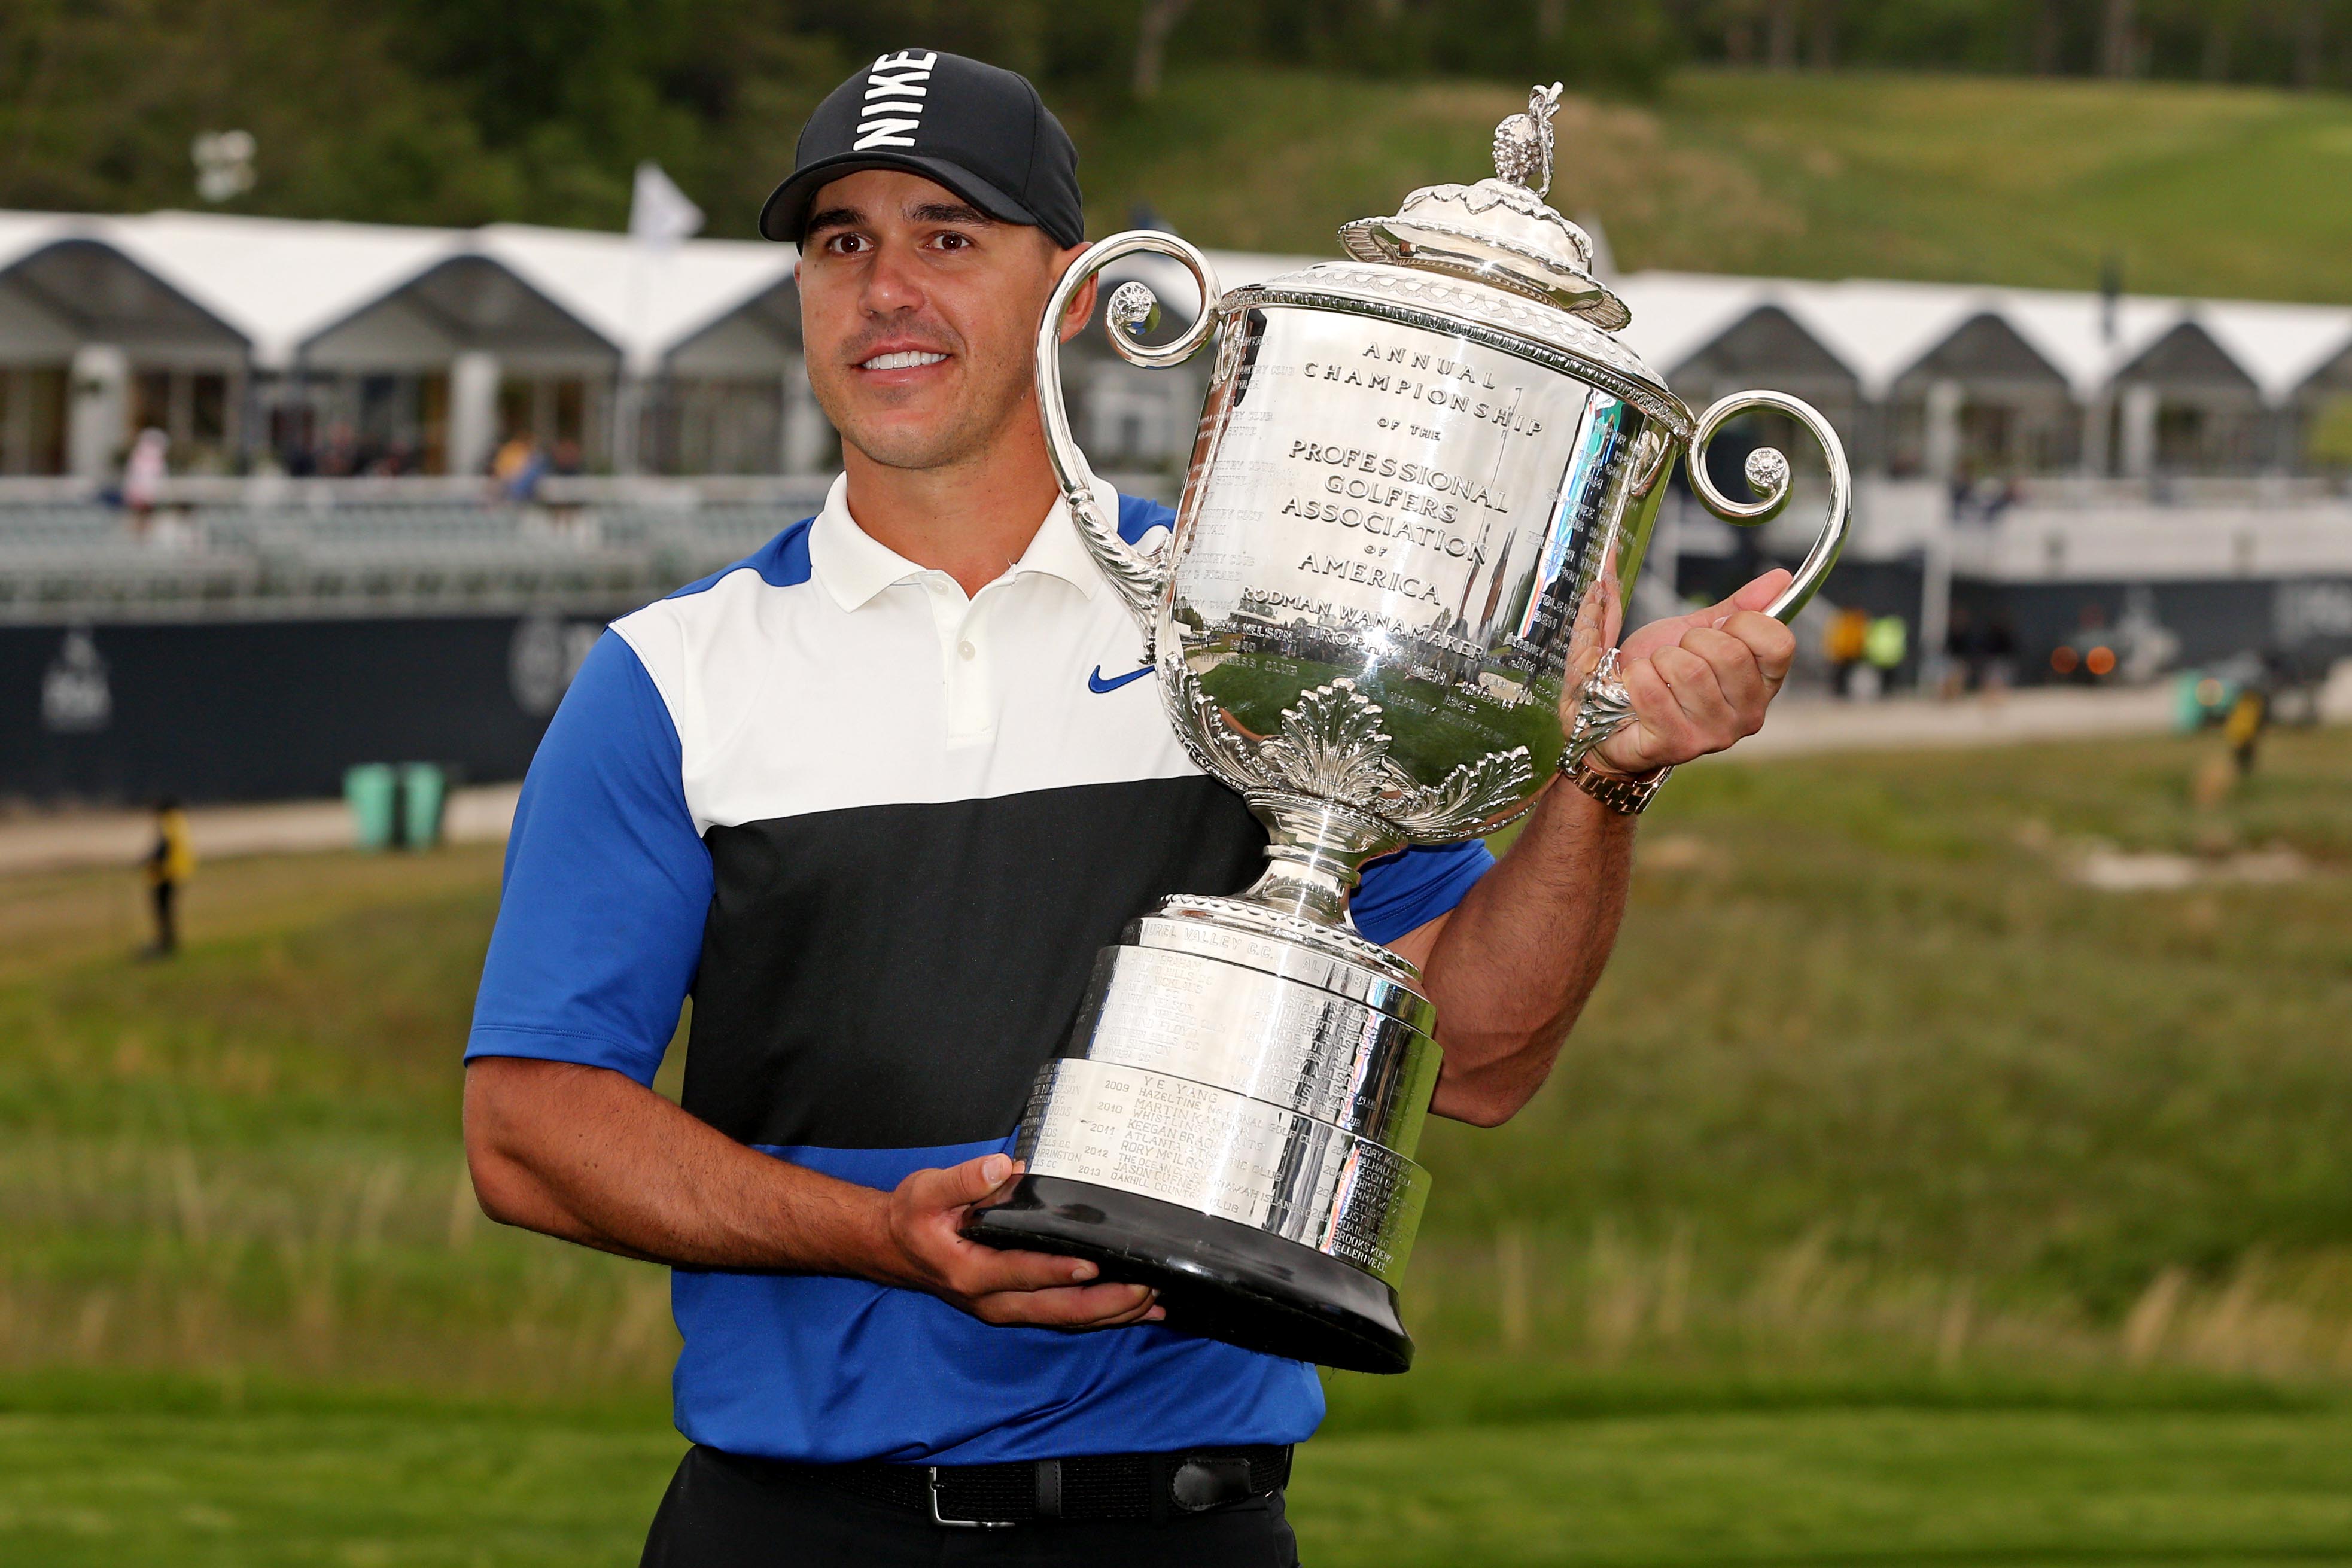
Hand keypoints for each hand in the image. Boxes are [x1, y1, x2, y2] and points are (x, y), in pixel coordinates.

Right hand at [875, 1153, 1162, 1329]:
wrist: (892, 1250)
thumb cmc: (913, 1219)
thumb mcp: (927, 1191)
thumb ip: (965, 1180)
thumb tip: (1002, 1166)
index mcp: (971, 1272)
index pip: (1022, 1271)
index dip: (1058, 1270)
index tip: (1094, 1265)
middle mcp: (991, 1299)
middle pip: (1055, 1309)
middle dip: (1103, 1303)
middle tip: (1145, 1290)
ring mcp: (1005, 1308)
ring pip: (1063, 1319)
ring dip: (1109, 1315)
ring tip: (1153, 1305)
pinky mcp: (1015, 1307)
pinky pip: (1061, 1316)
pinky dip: (1097, 1316)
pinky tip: (1130, 1311)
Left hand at [1592, 569, 1796, 776]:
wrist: (1611, 712)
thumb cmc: (1661, 673)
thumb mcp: (1698, 632)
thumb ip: (1739, 608)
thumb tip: (1781, 579)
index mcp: (1763, 684)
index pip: (1778, 642)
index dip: (1742, 623)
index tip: (1717, 628)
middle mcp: (1748, 715)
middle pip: (1729, 653)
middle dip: (1690, 641)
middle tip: (1677, 654)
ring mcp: (1714, 734)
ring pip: (1689, 671)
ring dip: (1660, 660)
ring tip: (1657, 672)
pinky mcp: (1676, 745)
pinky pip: (1652, 690)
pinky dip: (1636, 676)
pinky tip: (1637, 687)